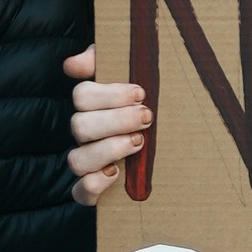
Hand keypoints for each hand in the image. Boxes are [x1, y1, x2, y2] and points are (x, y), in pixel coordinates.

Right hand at [64, 42, 153, 206]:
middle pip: (80, 126)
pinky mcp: (95, 189)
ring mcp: (88, 162)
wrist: (179, 142)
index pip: (82, 96)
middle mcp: (86, 134)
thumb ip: (104, 59)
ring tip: (138, 143)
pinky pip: (80, 192)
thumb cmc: (149, 102)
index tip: (141, 93)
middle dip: (116, 121)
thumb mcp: (133, 73)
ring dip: (107, 150)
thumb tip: (73, 65)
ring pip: (76, 160)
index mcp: (92, 106)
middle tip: (147, 117)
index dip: (109, 95)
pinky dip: (94, 185)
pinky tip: (115, 173)